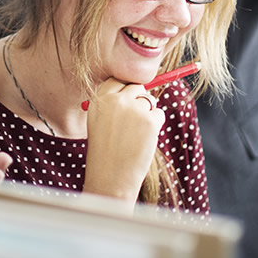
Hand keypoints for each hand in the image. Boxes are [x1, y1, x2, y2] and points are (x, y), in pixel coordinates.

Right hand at [81, 78, 163, 201]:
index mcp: (99, 100)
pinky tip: (143, 139)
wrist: (110, 176)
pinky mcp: (150, 120)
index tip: (128, 100)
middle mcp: (116, 100)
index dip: (125, 90)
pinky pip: (159, 114)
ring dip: (148, 113)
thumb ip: (112, 104)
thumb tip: (136, 90)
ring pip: (149, 100)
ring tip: (135, 134)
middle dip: (139, 99)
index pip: (117, 80)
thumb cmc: (104, 152)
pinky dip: (155, 125)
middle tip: (135, 119)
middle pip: (136, 86)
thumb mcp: (98, 122)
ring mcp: (134, 109)